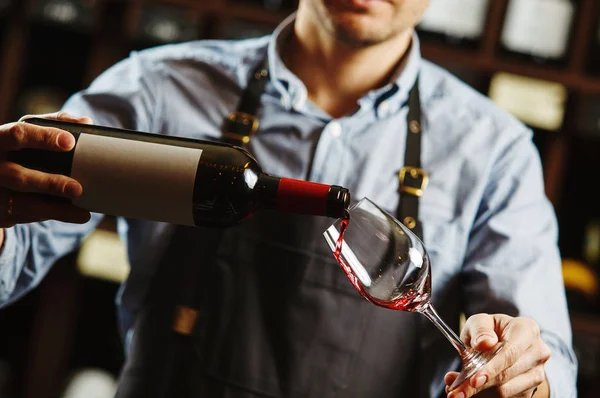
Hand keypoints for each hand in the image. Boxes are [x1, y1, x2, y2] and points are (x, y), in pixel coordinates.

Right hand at [0, 112, 92, 228]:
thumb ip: (54, 123)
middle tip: (77, 189)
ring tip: (83, 213)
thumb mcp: (29, 131)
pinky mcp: (1, 212)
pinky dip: (52, 216)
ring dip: (55, 210)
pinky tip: (75, 215)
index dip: (43, 138)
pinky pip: (27, 217)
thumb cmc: (17, 149)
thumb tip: (86, 122)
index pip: (17, 135)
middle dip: (49, 184)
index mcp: (0, 140)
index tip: (70, 142)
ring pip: (24, 204)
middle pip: (19, 177)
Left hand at [445, 314, 550, 397]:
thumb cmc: (491, 330)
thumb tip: (484, 343)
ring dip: (479, 393)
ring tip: (458, 390)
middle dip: (478, 385)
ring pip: (505, 391)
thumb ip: (480, 329)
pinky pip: (506, 397)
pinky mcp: (531, 389)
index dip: (491, 368)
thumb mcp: (481, 321)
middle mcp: (537, 352)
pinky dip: (485, 396)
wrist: (506, 342)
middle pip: (506, 375)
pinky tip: (471, 390)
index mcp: (527, 330)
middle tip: (455, 391)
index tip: (474, 380)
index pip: (510, 353)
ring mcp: (537, 373)